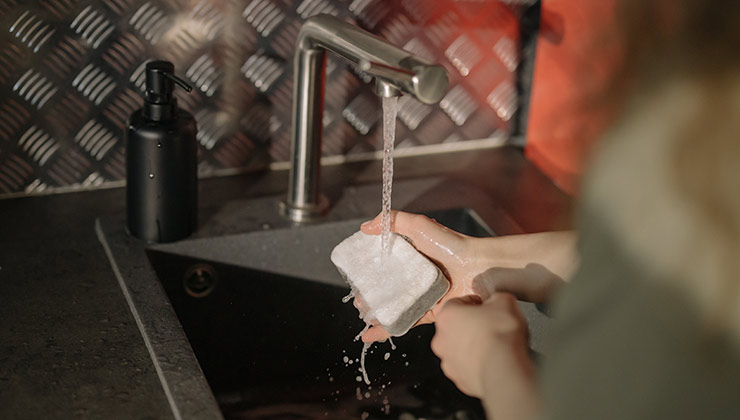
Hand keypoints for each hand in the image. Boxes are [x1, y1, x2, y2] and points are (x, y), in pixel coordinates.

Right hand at [360, 211, 477, 341]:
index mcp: (412, 255)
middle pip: (387, 286)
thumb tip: (364, 226)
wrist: (480, 269)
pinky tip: (369, 333)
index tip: (354, 272)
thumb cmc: (452, 245)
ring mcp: (421, 295)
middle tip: (356, 297)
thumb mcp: (420, 225)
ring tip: (362, 313)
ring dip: (375, 311)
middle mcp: (416, 276)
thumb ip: (393, 221)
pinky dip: (386, 329)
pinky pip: (404, 322)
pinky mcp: (427, 312)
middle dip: (369, 293)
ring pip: (393, 306)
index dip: (369, 268)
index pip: (385, 263)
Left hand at [431, 293, 540, 419]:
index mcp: (447, 316)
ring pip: (459, 349)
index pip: (456, 303)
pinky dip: (477, 364)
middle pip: (455, 327)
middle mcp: (441, 339)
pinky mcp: (459, 379)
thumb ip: (497, 298)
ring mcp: (448, 361)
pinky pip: (468, 368)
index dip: (473, 303)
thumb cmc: (500, 335)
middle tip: (490, 326)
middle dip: (471, 325)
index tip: (484, 306)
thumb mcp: (505, 301)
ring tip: (493, 345)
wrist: (504, 369)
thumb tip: (498, 301)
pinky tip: (492, 360)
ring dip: (472, 346)